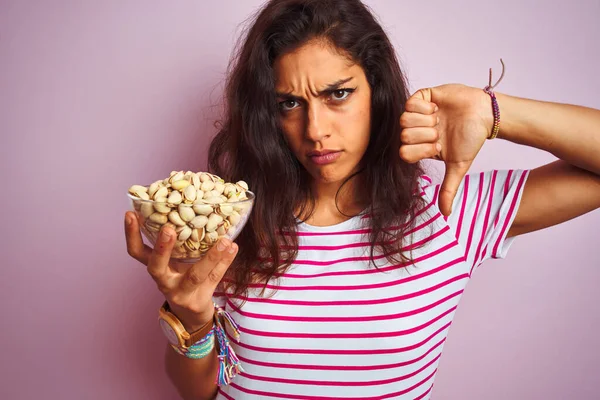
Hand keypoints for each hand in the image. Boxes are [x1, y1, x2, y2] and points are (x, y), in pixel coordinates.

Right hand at [124, 211, 237, 330]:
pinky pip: (215, 278)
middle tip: (167, 229)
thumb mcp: (176, 261)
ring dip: (210, 256)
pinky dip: (225, 262)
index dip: (131, 234)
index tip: (130, 214)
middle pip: (156, 267)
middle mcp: (164, 281)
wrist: (192, 314)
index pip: (137, 252)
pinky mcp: (199, 300)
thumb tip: (192, 204)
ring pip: (194, 275)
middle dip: (161, 248)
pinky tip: (233, 247)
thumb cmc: (183, 279)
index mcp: (156, 268)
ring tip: (224, 240)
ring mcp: (181, 293)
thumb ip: (180, 240)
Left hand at [399, 84, 492, 215]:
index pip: (403, 152)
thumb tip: (446, 214)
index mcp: (419, 147)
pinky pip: (410, 102)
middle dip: (425, 135)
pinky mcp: (422, 96)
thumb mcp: (459, 166)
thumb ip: (449, 189)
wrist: (485, 114)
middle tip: (439, 131)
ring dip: (426, 120)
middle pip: (402, 136)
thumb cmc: (472, 139)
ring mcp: (416, 113)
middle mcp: (415, 130)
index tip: (438, 146)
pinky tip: (437, 108)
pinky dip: (425, 107)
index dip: (422, 150)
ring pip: (404, 119)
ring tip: (439, 119)